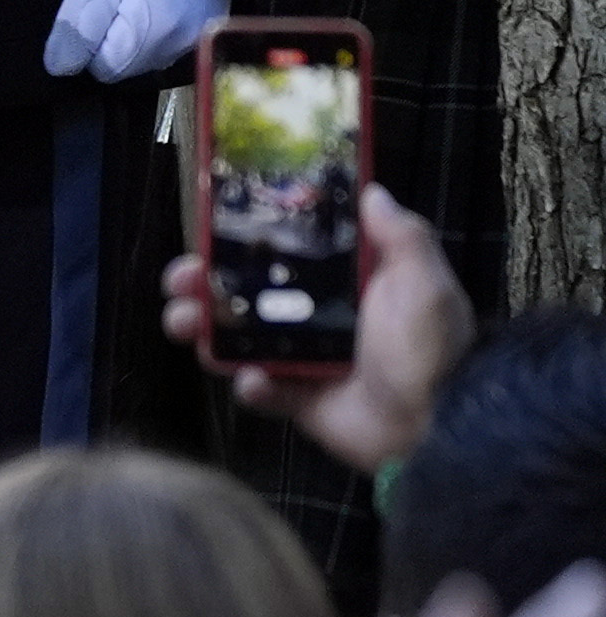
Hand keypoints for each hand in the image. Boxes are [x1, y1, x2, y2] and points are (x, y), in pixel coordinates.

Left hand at [43, 0, 222, 82]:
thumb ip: (75, 34)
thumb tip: (61, 68)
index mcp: (148, 41)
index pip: (105, 70)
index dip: (92, 44)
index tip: (97, 10)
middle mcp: (180, 47)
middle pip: (133, 63)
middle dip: (117, 39)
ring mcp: (202, 34)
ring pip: (155, 51)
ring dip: (142, 32)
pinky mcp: (216, 19)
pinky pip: (178, 36)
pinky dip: (165, 22)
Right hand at [158, 182, 476, 467]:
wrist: (436, 425)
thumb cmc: (429, 348)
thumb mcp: (425, 284)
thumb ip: (403, 236)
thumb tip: (372, 191)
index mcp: (345, 285)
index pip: (286, 254)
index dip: (246, 241)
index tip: (212, 230)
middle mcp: (319, 317)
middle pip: (247, 293)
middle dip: (205, 284)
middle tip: (181, 281)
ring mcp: (304, 359)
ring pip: (238, 339)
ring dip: (206, 330)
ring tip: (184, 325)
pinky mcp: (297, 399)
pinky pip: (258, 389)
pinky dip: (249, 385)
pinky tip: (255, 381)